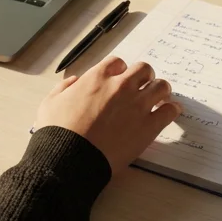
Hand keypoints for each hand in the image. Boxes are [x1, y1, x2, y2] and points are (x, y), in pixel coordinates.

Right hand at [34, 56, 181, 174]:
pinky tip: (170, 112)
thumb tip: (74, 82)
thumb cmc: (57, 132)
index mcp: (97, 78)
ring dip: (160, 90)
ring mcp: (137, 105)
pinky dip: (171, 110)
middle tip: (142, 86)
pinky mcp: (148, 127)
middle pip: (144, 69)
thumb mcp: (50, 102)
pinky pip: (170, 111)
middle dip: (144, 76)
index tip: (119, 78)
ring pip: (161, 86)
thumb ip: (63, 87)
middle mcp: (120, 87)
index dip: (119, 70)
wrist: (70, 158)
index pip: (118, 62)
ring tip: (160, 98)